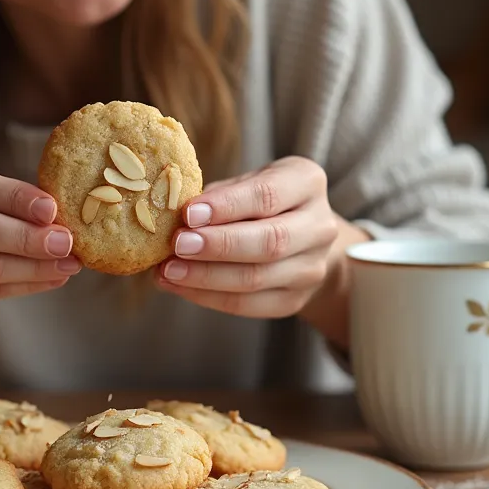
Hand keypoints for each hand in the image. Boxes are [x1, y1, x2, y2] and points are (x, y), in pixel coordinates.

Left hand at [156, 156, 338, 318]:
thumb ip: (217, 196)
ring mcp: (311, 268)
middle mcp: (320, 226)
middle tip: (177, 245)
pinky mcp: (295, 300)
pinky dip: (208, 297)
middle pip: (270, 241)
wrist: (302, 239)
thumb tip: (172, 214)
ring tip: (168, 270)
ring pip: (257, 278)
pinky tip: (178, 286)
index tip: (188, 213)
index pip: (267, 195)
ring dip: (206, 276)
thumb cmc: (261, 202)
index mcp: (306, 183)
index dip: (226, 206)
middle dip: (218, 245)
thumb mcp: (245, 183)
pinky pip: (248, 305)